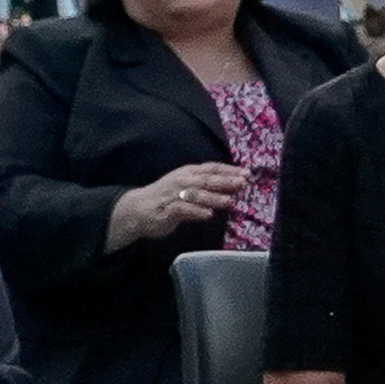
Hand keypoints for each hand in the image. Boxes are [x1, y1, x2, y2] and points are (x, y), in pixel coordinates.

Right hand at [104, 160, 247, 252]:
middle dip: (226, 181)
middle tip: (243, 183)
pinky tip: (208, 215)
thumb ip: (206, 186)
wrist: (137, 209)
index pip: (212, 168)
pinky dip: (196, 212)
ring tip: (230, 201)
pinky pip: (183, 210)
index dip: (229, 170)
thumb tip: (233, 188)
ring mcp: (174, 195)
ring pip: (196, 194)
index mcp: (188, 172)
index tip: (247, 173)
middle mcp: (182, 180)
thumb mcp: (186, 186)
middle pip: (207, 179)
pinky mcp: (167, 210)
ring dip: (213, 197)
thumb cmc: (166, 197)